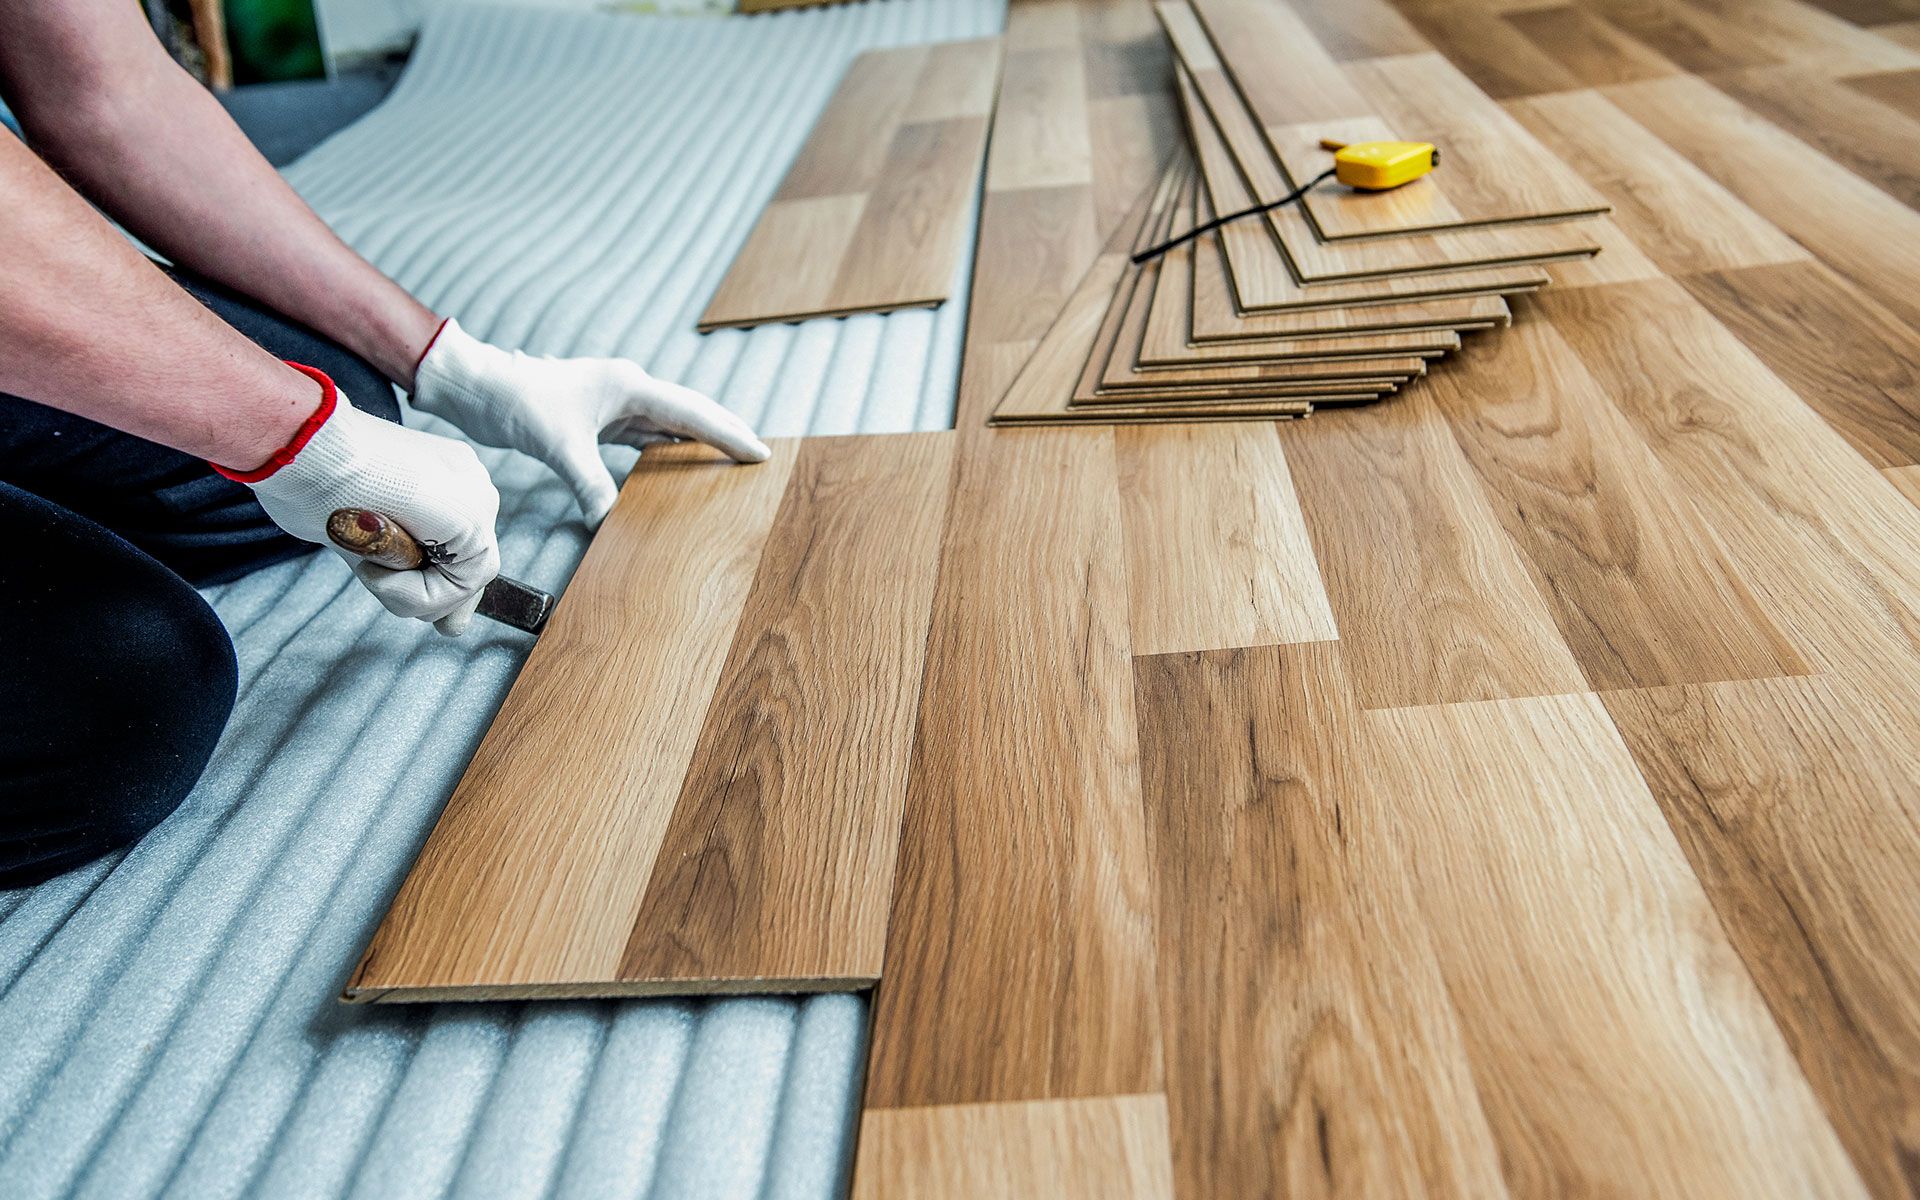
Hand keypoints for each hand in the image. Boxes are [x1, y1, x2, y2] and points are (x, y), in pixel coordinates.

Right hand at [226, 366, 501, 635]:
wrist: (302, 445)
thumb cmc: (312, 482)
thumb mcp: (367, 538)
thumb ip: (409, 575)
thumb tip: (454, 627)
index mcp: (445, 478)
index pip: (457, 556)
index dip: (423, 583)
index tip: (380, 568)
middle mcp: (471, 485)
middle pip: (465, 576)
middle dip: (416, 587)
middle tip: (368, 550)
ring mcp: (477, 500)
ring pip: (460, 588)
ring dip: (403, 588)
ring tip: (367, 544)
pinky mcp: (473, 521)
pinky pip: (454, 590)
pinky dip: (407, 592)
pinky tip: (375, 552)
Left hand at [408, 318, 770, 526]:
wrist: (478, 386)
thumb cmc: (516, 402)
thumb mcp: (557, 446)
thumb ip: (589, 482)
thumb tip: (608, 520)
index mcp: (629, 386)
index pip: (691, 412)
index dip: (727, 433)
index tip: (758, 451)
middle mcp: (628, 388)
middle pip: (689, 412)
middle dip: (725, 432)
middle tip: (758, 454)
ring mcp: (615, 401)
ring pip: (669, 422)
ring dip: (699, 438)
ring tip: (730, 457)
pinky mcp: (599, 415)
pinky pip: (645, 433)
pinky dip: (667, 446)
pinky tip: (678, 460)